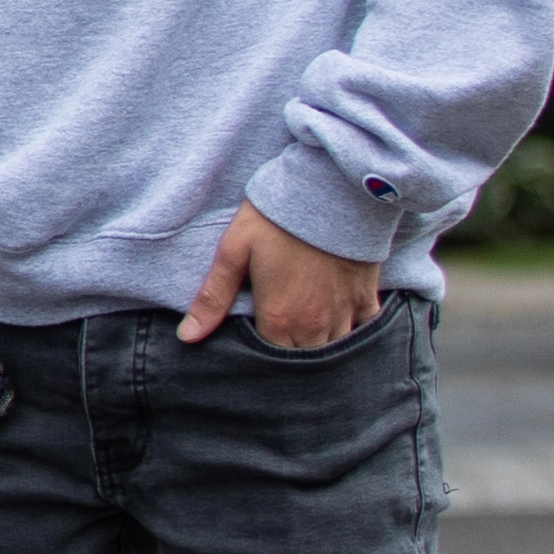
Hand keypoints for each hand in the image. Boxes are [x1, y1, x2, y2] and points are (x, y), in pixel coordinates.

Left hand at [182, 200, 387, 350]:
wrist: (330, 190)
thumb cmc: (276, 219)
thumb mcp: (234, 252)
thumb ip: (212, 298)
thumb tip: (187, 337)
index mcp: (279, 319)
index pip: (270, 363)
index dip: (260, 363)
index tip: (253, 353)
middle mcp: (315, 324)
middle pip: (303, 363)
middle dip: (290, 361)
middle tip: (279, 346)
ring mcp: (345, 312)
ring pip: (334, 350)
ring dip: (320, 349)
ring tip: (306, 338)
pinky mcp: (366, 296)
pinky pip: (364, 329)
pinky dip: (353, 331)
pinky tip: (340, 323)